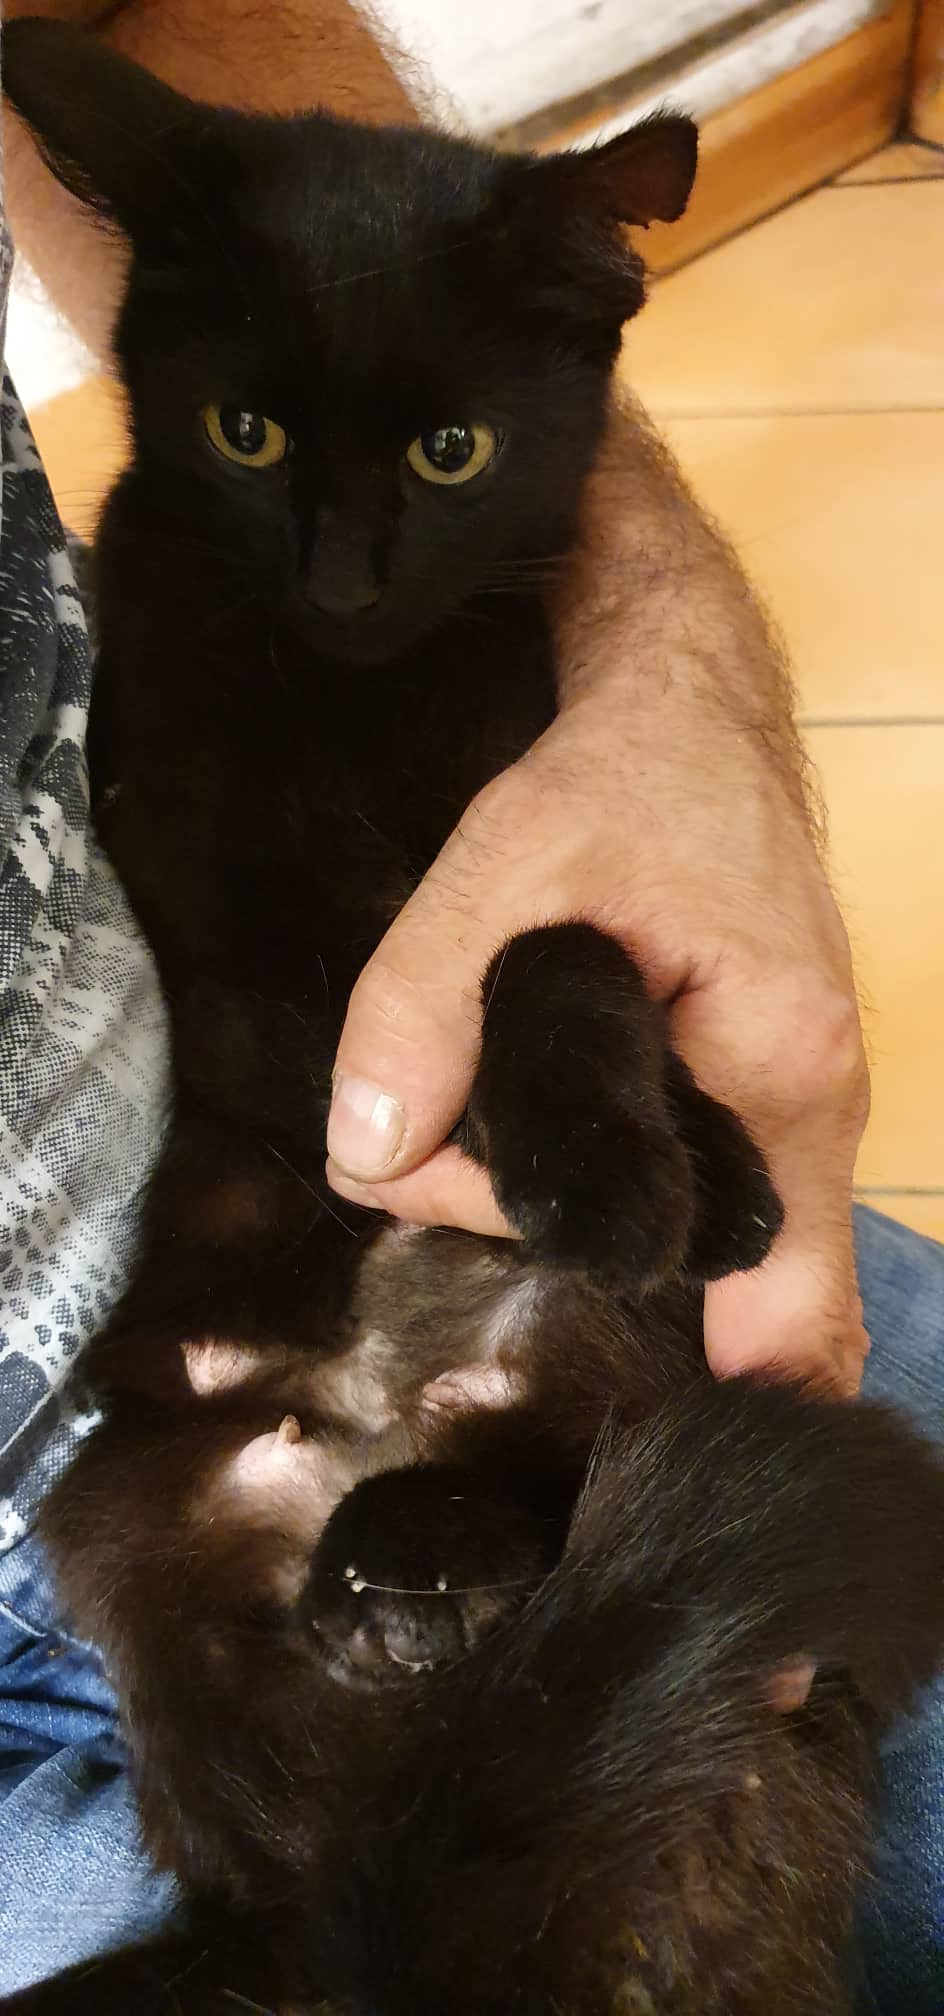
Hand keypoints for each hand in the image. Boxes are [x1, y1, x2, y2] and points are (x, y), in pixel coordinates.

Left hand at [326, 677, 868, 1394]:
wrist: (692, 717)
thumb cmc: (625, 775)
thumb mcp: (501, 861)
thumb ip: (423, 1004)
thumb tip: (369, 1152)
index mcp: (778, 1066)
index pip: (768, 1297)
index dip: (689, 1366)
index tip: (560, 1353)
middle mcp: (816, 1111)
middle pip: (706, 1284)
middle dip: (557, 1248)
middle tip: (444, 1144)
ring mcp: (798, 1110)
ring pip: (701, 1249)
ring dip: (578, 1219)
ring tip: (481, 1113)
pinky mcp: (759, 1096)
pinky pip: (703, 1204)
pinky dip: (624, 1205)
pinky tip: (540, 1160)